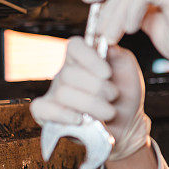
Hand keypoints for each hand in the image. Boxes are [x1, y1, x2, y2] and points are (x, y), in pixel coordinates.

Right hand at [29, 37, 150, 160]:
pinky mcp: (48, 115)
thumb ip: (117, 53)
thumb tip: (104, 45)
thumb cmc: (125, 93)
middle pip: (69, 74)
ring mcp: (55, 93)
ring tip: (107, 111)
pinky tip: (79, 119)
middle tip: (113, 96)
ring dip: (91, 105)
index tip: (107, 73)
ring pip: (63, 94)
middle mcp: (65, 73)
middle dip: (98, 88)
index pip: (74, 46)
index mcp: (82, 59)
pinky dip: (61, 115)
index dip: (89, 58)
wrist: (126, 123)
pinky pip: (41, 109)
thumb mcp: (127, 68)